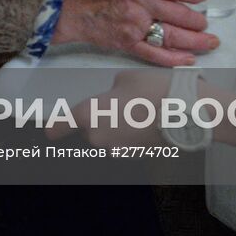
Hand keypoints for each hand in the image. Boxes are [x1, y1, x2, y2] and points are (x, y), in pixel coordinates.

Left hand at [50, 67, 172, 145]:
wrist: (186, 112)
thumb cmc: (153, 90)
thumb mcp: (124, 78)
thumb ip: (110, 91)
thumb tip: (113, 99)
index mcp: (89, 115)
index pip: (61, 126)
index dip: (56, 127)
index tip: (50, 131)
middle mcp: (97, 138)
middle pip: (88, 132)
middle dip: (96, 122)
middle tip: (116, 106)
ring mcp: (116, 151)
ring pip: (107, 139)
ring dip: (114, 128)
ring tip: (135, 112)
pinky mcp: (134, 157)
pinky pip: (124, 144)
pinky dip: (129, 135)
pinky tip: (145, 122)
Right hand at [52, 0, 217, 66]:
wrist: (67, 10)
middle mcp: (138, 4)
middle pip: (178, 14)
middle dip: (197, 20)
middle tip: (205, 22)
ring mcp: (134, 27)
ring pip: (172, 36)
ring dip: (195, 41)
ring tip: (209, 42)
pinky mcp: (127, 44)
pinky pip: (155, 54)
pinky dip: (174, 59)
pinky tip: (189, 59)